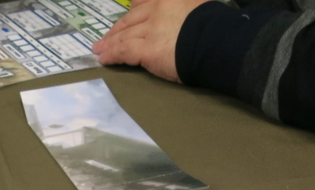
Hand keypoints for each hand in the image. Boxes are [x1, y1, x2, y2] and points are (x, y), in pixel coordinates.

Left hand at [92, 0, 207, 82]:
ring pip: (124, 35)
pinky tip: (105, 59)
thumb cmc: (214, 26)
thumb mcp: (199, 4)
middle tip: (105, 37)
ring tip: (99, 49)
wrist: (215, 40)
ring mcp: (149, 28)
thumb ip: (184, 8)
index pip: (145, 2)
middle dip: (117, 29)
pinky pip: (123, 51)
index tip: (129, 13)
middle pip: (130, 19)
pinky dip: (112, 55)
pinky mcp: (146, 49)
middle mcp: (156, 9)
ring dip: (109, 43)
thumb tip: (178, 18)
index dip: (134, 9)